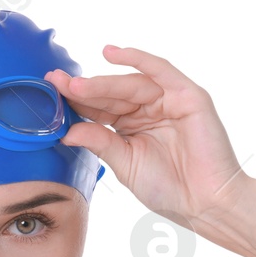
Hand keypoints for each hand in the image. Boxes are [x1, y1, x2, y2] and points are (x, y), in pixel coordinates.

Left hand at [45, 46, 252, 231]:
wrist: (206, 203)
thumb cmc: (170, 189)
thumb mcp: (125, 164)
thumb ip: (99, 142)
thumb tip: (67, 130)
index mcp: (131, 128)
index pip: (99, 110)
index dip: (76, 101)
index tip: (49, 94)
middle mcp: (149, 110)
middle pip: (111, 94)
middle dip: (83, 88)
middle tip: (55, 83)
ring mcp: (169, 100)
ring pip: (130, 84)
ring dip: (102, 82)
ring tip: (76, 84)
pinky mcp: (188, 96)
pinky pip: (160, 70)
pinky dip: (137, 58)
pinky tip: (111, 53)